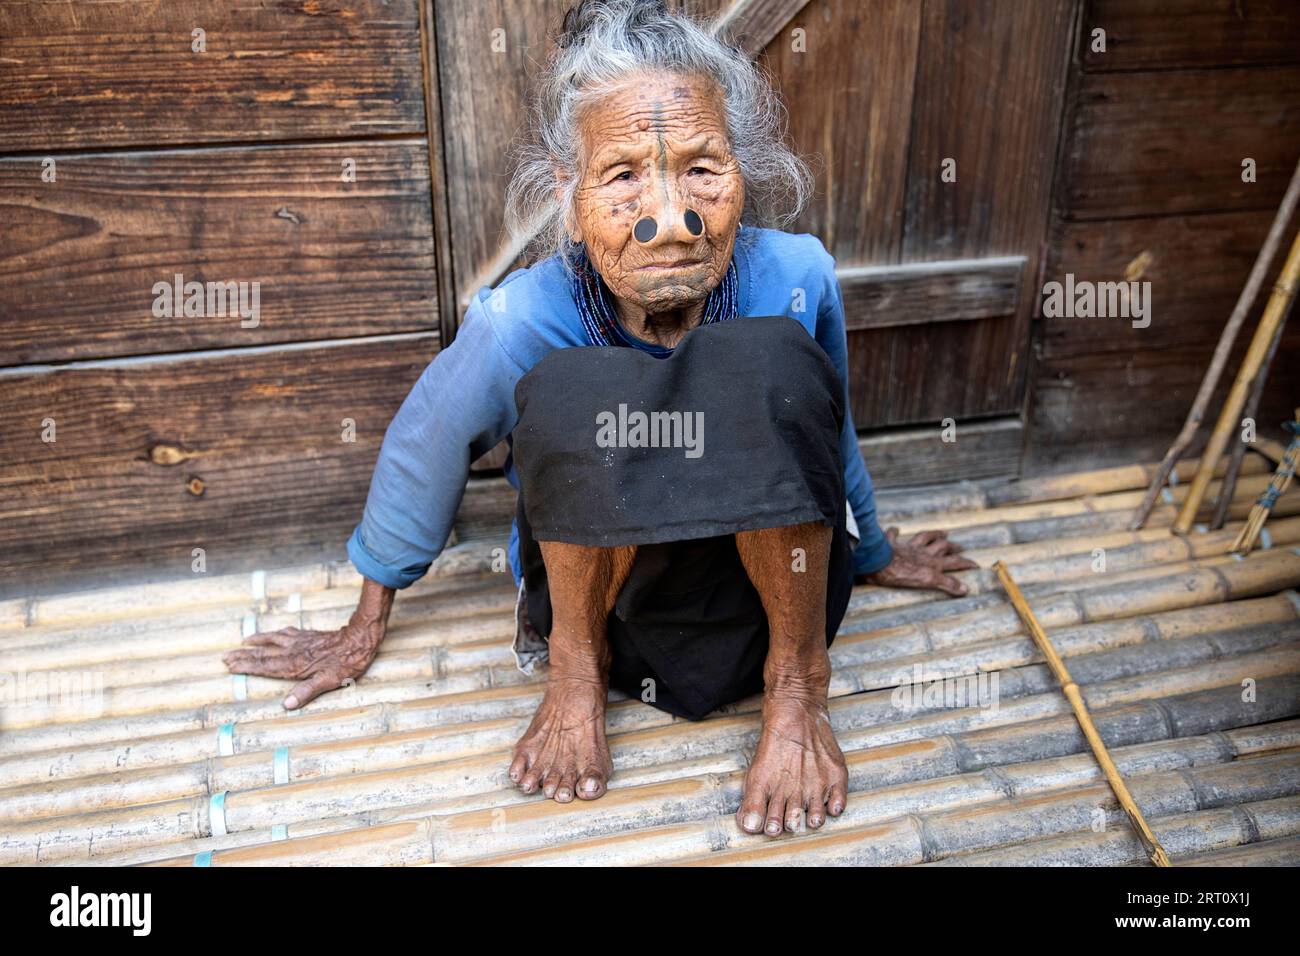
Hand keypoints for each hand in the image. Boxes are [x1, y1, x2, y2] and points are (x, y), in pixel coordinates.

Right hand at [223, 579, 393, 708]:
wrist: (360, 639)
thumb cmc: (346, 663)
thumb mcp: (329, 682)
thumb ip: (306, 692)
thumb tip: (286, 704)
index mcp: (295, 665)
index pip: (265, 666)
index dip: (247, 666)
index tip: (230, 665)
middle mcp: (294, 652)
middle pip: (264, 653)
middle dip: (244, 656)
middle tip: (225, 657)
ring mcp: (300, 641)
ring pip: (273, 640)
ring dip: (257, 641)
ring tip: (242, 642)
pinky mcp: (309, 635)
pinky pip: (286, 633)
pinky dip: (274, 633)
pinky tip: (272, 633)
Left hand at [855, 527, 977, 596]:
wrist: (879, 563)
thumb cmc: (901, 574)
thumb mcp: (927, 581)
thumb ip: (946, 584)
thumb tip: (965, 589)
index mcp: (931, 563)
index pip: (952, 562)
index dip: (965, 563)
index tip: (975, 564)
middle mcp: (922, 553)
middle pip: (941, 547)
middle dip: (952, 547)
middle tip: (960, 546)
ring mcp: (908, 547)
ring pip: (924, 537)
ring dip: (934, 534)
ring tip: (942, 533)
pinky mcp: (892, 545)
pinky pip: (893, 535)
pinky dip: (895, 532)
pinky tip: (896, 528)